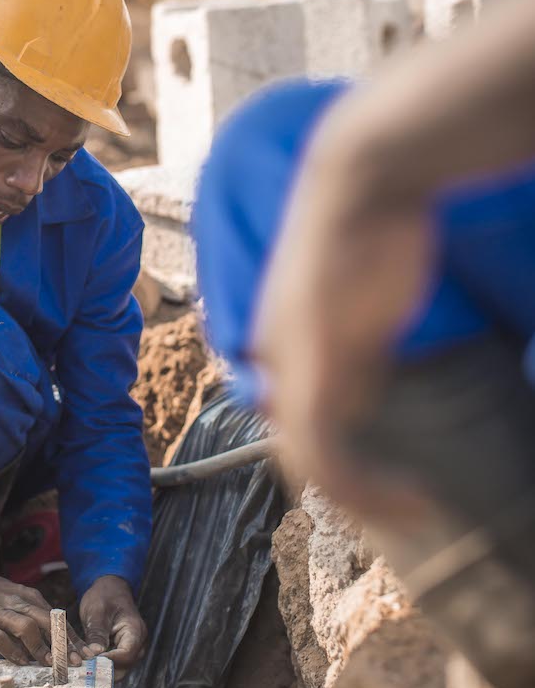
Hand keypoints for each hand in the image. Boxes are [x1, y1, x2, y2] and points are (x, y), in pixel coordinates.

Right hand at [0, 554, 86, 665]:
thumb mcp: (13, 596)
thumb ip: (29, 613)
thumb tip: (49, 639)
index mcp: (27, 596)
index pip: (56, 617)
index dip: (71, 636)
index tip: (84, 653)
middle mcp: (16, 602)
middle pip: (47, 621)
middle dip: (63, 643)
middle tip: (75, 662)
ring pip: (27, 628)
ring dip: (40, 647)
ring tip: (48, 664)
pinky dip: (11, 650)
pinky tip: (19, 661)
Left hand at [79, 575, 146, 673]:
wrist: (110, 590)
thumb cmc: (104, 596)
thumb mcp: (97, 611)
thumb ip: (97, 633)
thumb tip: (94, 655)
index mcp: (135, 631)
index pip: (126, 655)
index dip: (107, 662)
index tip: (88, 664)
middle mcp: (137, 644)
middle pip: (123, 668)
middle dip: (101, 671)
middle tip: (79, 670)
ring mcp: (131, 650)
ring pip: (117, 670)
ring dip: (99, 671)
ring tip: (80, 667)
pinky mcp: (121, 653)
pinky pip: (112, 666)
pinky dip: (99, 667)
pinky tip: (84, 665)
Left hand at [252, 131, 432, 517]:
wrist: (361, 178)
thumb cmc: (368, 228)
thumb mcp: (358, 304)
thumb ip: (353, 356)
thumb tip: (358, 401)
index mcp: (275, 347)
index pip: (294, 426)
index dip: (336, 465)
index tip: (392, 484)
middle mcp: (272, 361)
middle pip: (297, 455)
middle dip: (352, 494)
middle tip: (407, 509)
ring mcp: (290, 363)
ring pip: (310, 463)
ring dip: (365, 499)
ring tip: (415, 508)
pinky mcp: (315, 363)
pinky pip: (328, 452)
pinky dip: (365, 486)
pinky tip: (414, 492)